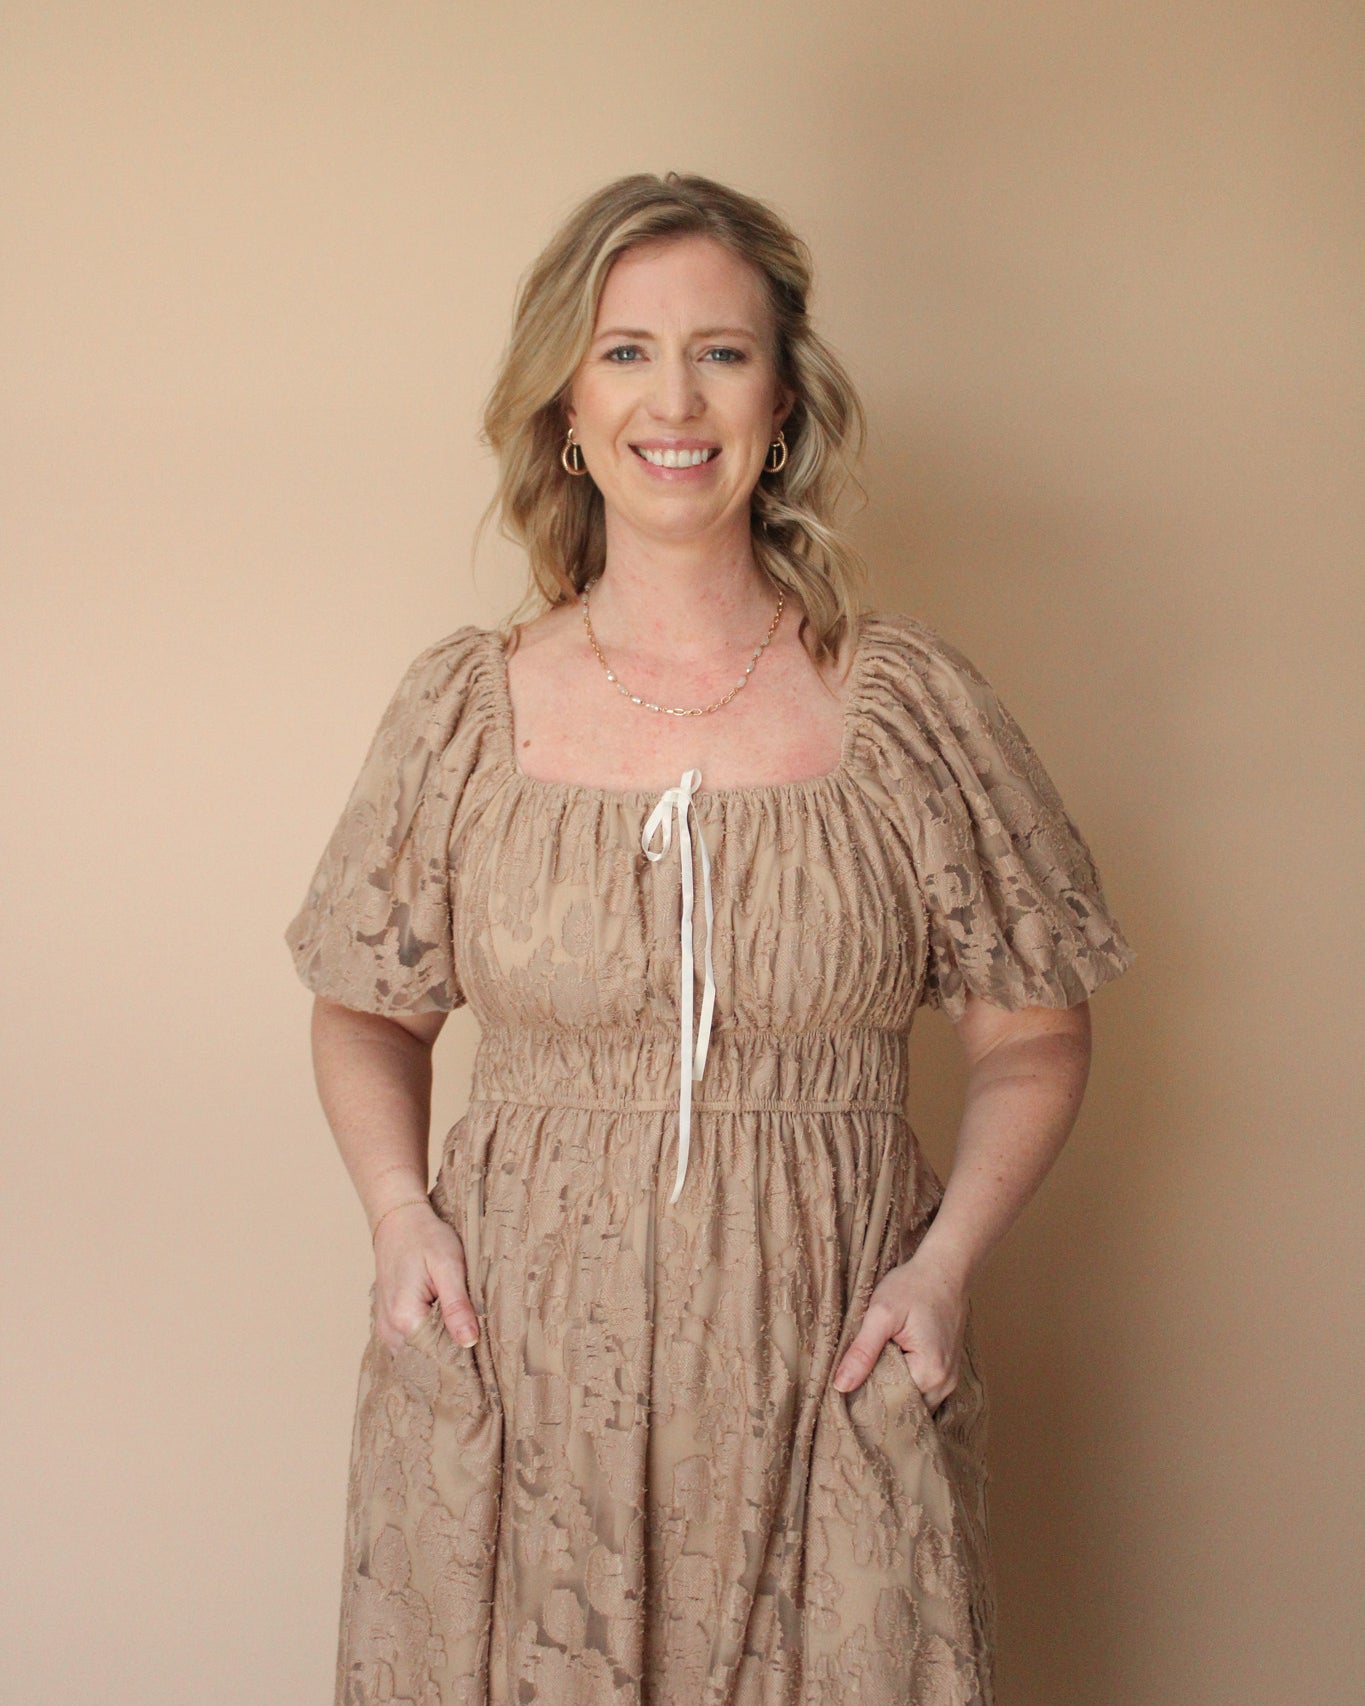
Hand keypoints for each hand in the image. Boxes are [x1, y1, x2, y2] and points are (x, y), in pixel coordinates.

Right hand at [372, 1201, 479, 1351]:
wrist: (398, 1220)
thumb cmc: (424, 1237)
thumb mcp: (449, 1265)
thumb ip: (457, 1306)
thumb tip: (469, 1342)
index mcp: (405, 1318)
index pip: (438, 1358)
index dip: (463, 1359)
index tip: (483, 1351)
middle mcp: (389, 1330)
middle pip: (427, 1360)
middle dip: (452, 1355)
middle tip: (477, 1341)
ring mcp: (385, 1328)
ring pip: (418, 1355)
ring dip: (440, 1348)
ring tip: (461, 1329)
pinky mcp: (388, 1323)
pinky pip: (410, 1344)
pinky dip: (428, 1341)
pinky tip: (444, 1325)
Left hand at [831, 1248, 967, 1408]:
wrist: (945, 1268)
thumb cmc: (914, 1286)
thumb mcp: (881, 1313)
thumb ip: (862, 1352)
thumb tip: (841, 1386)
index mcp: (930, 1374)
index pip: (891, 1405)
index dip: (866, 1401)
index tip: (844, 1393)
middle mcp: (945, 1384)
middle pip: (905, 1408)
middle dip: (879, 1400)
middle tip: (851, 1386)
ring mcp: (949, 1379)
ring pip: (914, 1401)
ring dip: (892, 1392)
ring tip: (868, 1376)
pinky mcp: (946, 1370)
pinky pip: (922, 1390)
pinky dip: (904, 1383)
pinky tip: (887, 1369)